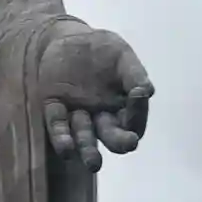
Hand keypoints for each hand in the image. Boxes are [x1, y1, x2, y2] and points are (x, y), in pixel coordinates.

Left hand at [39, 29, 153, 172]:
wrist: (67, 37)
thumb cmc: (101, 50)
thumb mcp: (122, 56)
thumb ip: (134, 74)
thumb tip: (147, 92)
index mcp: (121, 106)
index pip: (132, 121)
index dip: (138, 116)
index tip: (140, 100)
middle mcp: (100, 116)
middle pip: (110, 135)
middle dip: (119, 140)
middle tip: (128, 145)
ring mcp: (77, 114)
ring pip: (84, 137)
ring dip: (88, 150)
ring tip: (94, 164)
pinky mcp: (54, 108)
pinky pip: (58, 126)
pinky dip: (62, 138)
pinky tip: (67, 150)